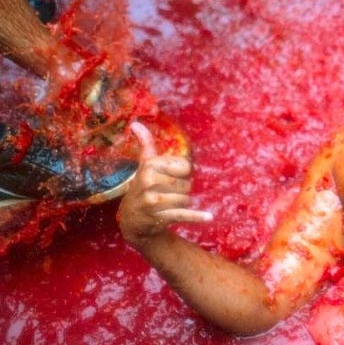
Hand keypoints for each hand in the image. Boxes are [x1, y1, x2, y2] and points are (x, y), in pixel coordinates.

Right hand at [118, 122, 211, 247]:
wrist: (132, 220)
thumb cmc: (142, 187)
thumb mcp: (144, 165)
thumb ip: (146, 144)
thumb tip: (136, 123)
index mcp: (149, 165)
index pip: (185, 166)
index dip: (182, 173)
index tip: (169, 177)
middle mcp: (149, 181)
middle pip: (187, 184)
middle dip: (181, 190)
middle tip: (166, 194)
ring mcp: (153, 200)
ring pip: (186, 199)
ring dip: (181, 204)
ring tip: (166, 205)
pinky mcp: (159, 217)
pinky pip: (184, 214)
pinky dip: (197, 217)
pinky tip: (209, 217)